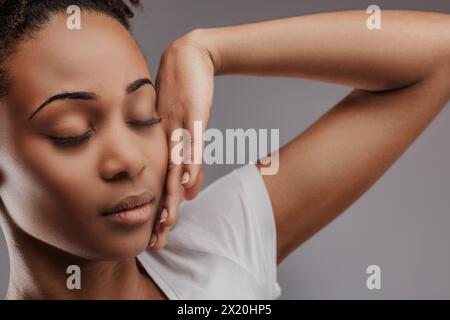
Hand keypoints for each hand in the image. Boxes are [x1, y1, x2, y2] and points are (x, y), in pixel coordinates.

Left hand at [149, 31, 215, 249]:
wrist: (188, 58)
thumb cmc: (184, 95)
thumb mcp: (186, 130)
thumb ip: (187, 161)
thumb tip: (188, 192)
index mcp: (163, 147)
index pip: (162, 186)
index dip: (160, 212)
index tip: (156, 237)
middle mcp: (167, 142)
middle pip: (165, 184)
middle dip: (162, 214)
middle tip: (155, 242)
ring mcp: (180, 129)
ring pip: (175, 168)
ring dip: (171, 196)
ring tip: (166, 222)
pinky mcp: (194, 116)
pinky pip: (192, 143)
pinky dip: (190, 164)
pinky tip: (186, 183)